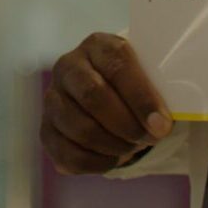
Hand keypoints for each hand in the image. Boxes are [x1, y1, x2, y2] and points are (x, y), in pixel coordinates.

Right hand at [40, 33, 173, 173]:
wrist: (106, 92)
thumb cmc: (132, 82)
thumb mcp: (145, 73)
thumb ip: (155, 87)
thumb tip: (160, 122)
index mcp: (97, 45)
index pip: (118, 65)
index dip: (141, 97)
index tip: (161, 124)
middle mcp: (68, 67)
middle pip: (94, 96)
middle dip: (126, 124)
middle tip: (149, 139)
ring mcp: (52, 98)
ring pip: (80, 128)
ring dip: (113, 145)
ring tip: (134, 147)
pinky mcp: (45, 130)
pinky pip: (67, 154)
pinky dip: (96, 162)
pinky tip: (114, 158)